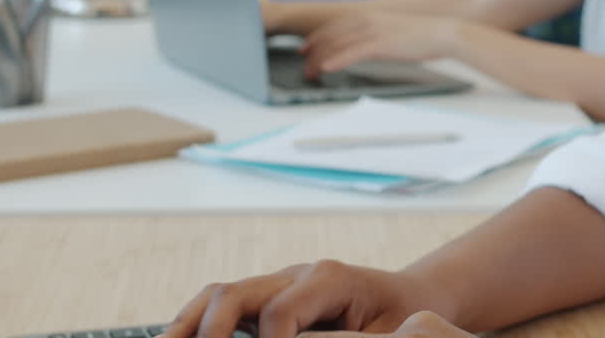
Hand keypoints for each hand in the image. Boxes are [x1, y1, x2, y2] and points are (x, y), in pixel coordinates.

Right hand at [159, 261, 450, 337]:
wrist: (416, 300)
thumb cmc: (403, 322)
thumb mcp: (385, 337)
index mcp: (329, 279)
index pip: (279, 312)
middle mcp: (297, 274)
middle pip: (236, 292)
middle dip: (209, 330)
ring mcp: (279, 282)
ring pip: (221, 293)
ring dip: (188, 324)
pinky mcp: (269, 298)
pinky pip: (225, 303)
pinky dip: (198, 322)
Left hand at [302, 11, 460, 76]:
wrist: (443, 32)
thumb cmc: (422, 35)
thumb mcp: (393, 31)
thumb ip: (376, 36)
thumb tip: (367, 46)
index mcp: (369, 16)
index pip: (334, 26)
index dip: (316, 38)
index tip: (305, 49)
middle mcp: (367, 20)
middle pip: (330, 36)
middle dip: (313, 52)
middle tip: (302, 66)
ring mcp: (373, 31)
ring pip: (337, 45)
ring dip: (320, 61)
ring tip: (309, 74)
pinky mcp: (381, 43)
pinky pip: (352, 52)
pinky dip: (337, 60)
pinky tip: (326, 68)